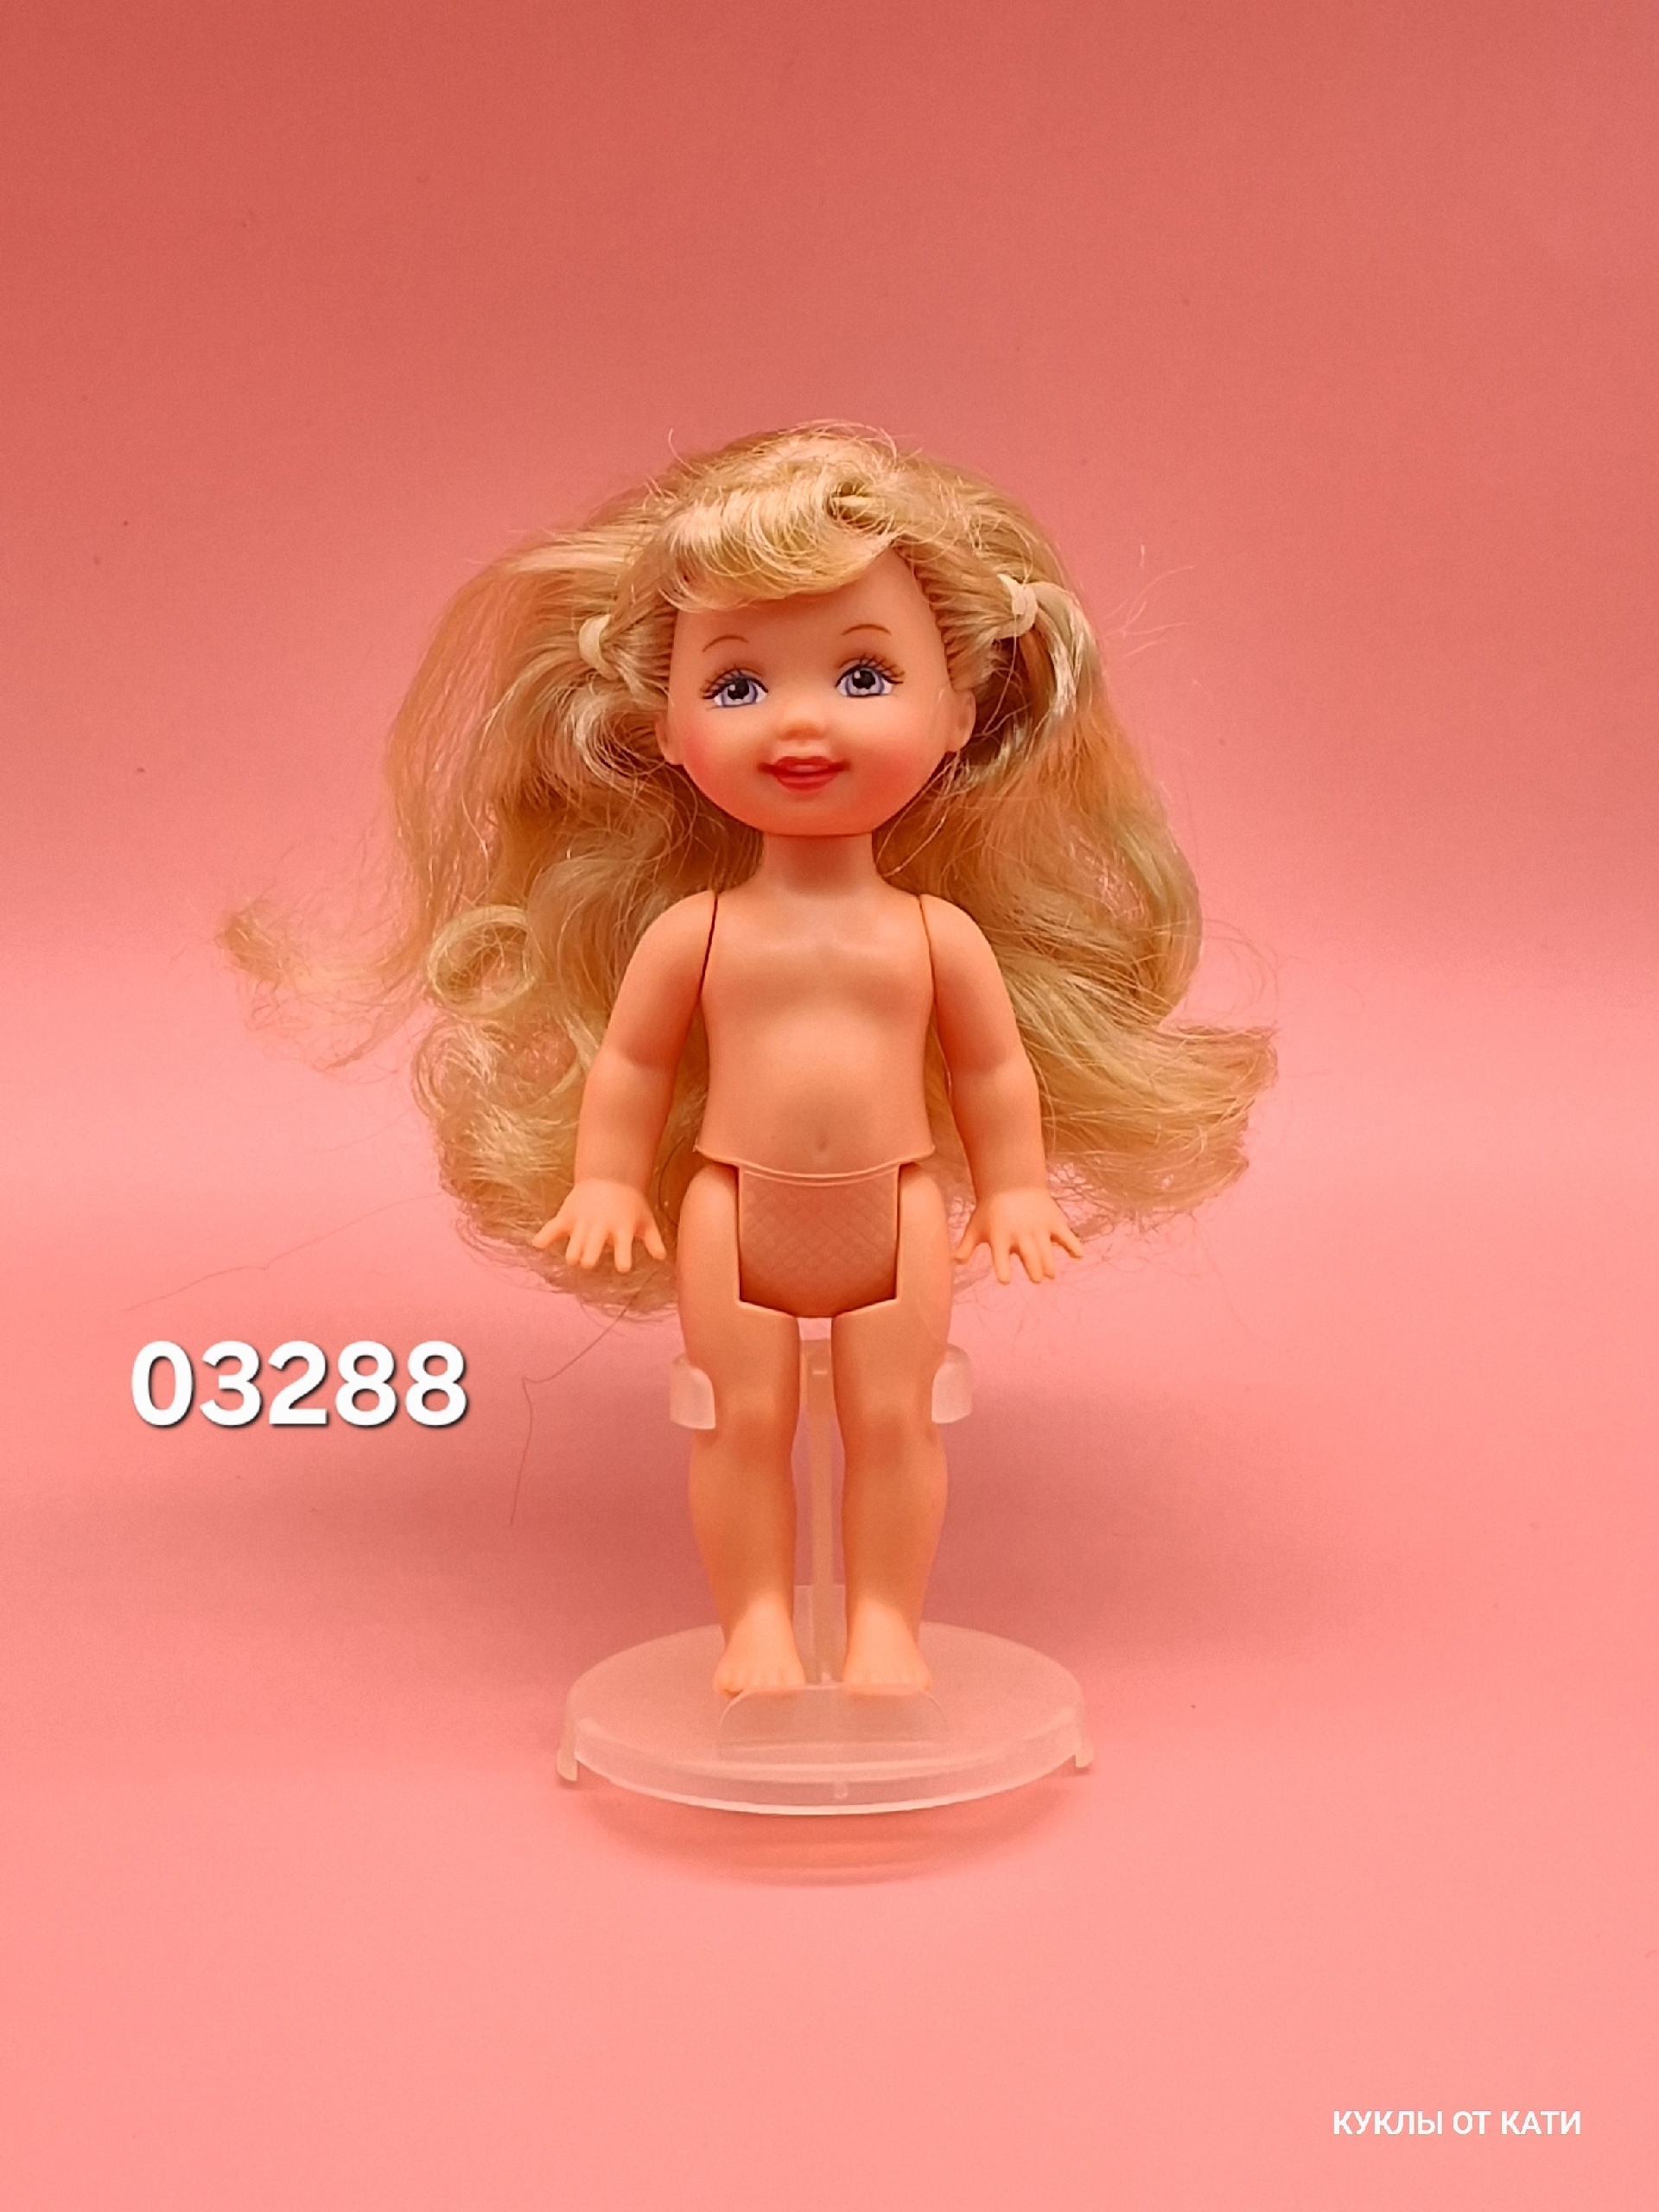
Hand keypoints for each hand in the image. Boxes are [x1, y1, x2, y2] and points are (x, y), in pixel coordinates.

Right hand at [532, 1180, 666, 1274]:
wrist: (610, 1176)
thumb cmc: (631, 1203)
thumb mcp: (646, 1220)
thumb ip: (654, 1241)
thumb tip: (663, 1258)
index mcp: (622, 1229)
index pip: (623, 1249)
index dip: (623, 1259)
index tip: (622, 1267)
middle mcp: (601, 1227)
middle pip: (592, 1247)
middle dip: (590, 1257)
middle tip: (589, 1261)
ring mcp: (583, 1222)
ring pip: (574, 1243)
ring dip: (573, 1252)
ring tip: (574, 1258)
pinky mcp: (568, 1217)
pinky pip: (552, 1228)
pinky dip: (545, 1236)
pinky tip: (538, 1245)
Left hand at [955, 1187, 1081, 1284]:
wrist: (1012, 1181)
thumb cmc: (990, 1209)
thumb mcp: (975, 1227)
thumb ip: (965, 1247)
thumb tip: (954, 1263)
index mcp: (999, 1238)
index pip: (1000, 1258)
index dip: (1002, 1270)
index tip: (1005, 1280)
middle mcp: (1020, 1234)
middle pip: (1029, 1256)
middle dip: (1033, 1269)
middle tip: (1036, 1278)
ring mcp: (1039, 1228)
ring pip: (1047, 1250)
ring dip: (1050, 1264)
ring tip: (1050, 1274)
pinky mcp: (1054, 1222)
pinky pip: (1066, 1236)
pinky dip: (1073, 1245)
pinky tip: (1078, 1256)